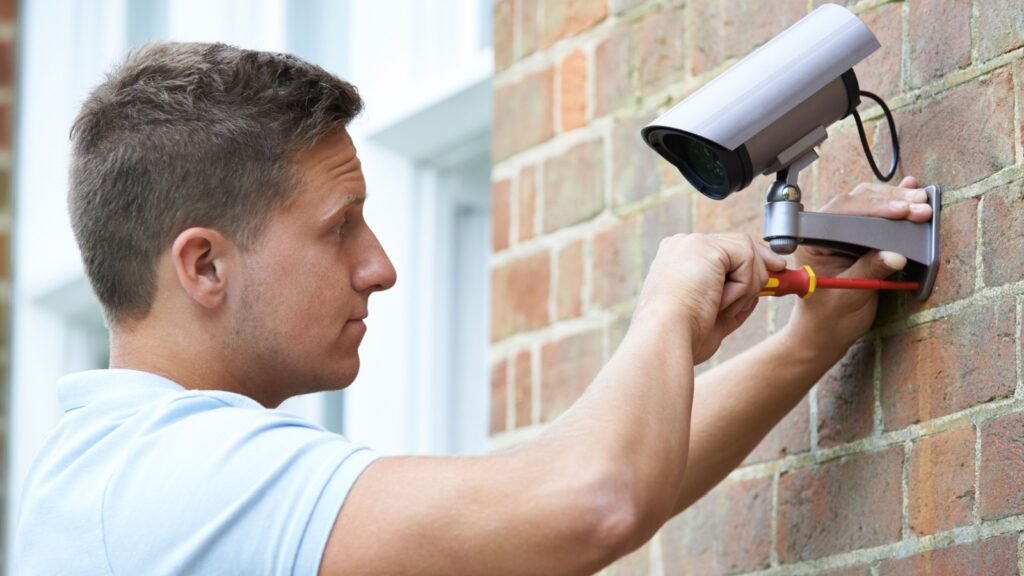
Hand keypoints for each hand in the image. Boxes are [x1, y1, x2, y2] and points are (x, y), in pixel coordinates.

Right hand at [637, 233, 785, 363]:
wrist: (665, 338)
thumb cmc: (682, 335)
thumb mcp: (714, 312)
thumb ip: (736, 293)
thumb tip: (765, 281)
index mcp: (678, 261)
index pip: (723, 252)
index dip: (750, 265)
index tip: (772, 276)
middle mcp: (682, 246)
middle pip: (737, 244)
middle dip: (761, 266)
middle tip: (780, 278)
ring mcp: (692, 243)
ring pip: (746, 251)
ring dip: (747, 286)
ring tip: (722, 308)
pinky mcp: (705, 247)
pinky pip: (747, 259)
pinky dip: (744, 285)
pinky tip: (721, 301)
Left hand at [788, 176, 932, 353]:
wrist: (826, 333)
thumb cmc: (828, 317)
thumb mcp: (849, 294)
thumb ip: (869, 270)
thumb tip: (895, 255)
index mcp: (812, 241)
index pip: (842, 213)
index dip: (872, 209)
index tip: (900, 212)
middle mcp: (825, 231)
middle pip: (857, 203)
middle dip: (890, 203)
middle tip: (920, 207)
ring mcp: (842, 232)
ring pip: (867, 204)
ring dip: (896, 201)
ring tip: (922, 201)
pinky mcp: (858, 238)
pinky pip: (875, 216)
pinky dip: (893, 205)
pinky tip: (909, 193)